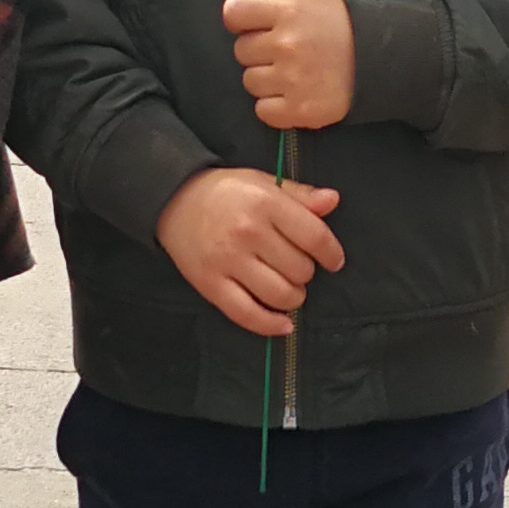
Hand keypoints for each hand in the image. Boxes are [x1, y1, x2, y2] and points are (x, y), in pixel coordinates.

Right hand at [153, 166, 344, 336]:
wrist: (175, 200)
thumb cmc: (226, 192)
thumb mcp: (265, 183)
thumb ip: (300, 195)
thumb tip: (332, 200)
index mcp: (265, 203)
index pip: (314, 236)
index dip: (331, 253)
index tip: (333, 260)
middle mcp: (248, 232)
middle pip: (300, 269)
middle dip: (306, 272)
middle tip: (295, 266)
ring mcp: (228, 261)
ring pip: (280, 295)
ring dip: (293, 297)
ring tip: (288, 287)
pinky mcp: (210, 285)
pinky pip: (247, 315)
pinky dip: (270, 325)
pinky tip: (283, 324)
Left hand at [223, 0, 354, 129]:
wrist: (377, 60)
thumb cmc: (337, 24)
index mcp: (288, 12)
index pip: (234, 11)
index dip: (241, 18)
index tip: (256, 23)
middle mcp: (288, 45)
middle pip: (240, 50)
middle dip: (258, 50)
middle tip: (286, 49)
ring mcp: (293, 80)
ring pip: (250, 82)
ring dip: (266, 79)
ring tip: (293, 71)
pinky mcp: (300, 110)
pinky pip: (263, 110)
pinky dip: (275, 106)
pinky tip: (294, 92)